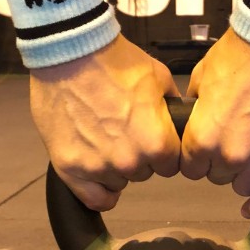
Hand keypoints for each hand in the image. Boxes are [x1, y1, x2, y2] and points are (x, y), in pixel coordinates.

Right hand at [30, 35, 181, 210]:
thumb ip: (172, 106)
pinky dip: (97, 190)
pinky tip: (98, 174)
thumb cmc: (114, 61)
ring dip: (115, 167)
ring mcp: (97, 167)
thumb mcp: (158, 77)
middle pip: (144, 173)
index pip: (171, 165)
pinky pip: (92, 198)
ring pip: (119, 182)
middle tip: (124, 129)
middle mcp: (128, 161)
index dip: (164, 150)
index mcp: (157, 143)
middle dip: (139, 156)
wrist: (70, 51)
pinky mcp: (69, 167)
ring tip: (103, 137)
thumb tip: (180, 119)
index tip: (154, 137)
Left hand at [181, 28, 249, 217]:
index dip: (195, 157)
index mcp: (202, 137)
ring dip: (241, 173)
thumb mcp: (201, 78)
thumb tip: (189, 121)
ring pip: (243, 186)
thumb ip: (194, 109)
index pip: (190, 168)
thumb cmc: (239, 55)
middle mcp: (230, 155)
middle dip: (218, 161)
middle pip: (216, 177)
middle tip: (229, 139)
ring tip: (247, 152)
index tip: (202, 148)